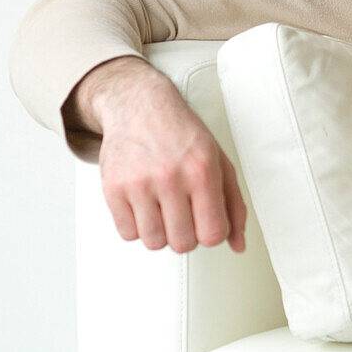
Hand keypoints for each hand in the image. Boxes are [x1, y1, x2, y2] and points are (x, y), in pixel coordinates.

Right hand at [68, 56, 246, 252]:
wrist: (140, 107)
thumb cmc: (183, 134)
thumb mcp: (220, 161)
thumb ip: (234, 204)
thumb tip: (238, 244)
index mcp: (202, 170)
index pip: (213, 233)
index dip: (212, 234)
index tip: (207, 222)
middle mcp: (170, 177)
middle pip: (182, 243)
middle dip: (187, 234)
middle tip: (184, 212)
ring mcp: (139, 183)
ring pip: (153, 242)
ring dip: (161, 232)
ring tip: (164, 207)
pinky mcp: (112, 188)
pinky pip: (127, 233)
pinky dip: (137, 226)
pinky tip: (145, 204)